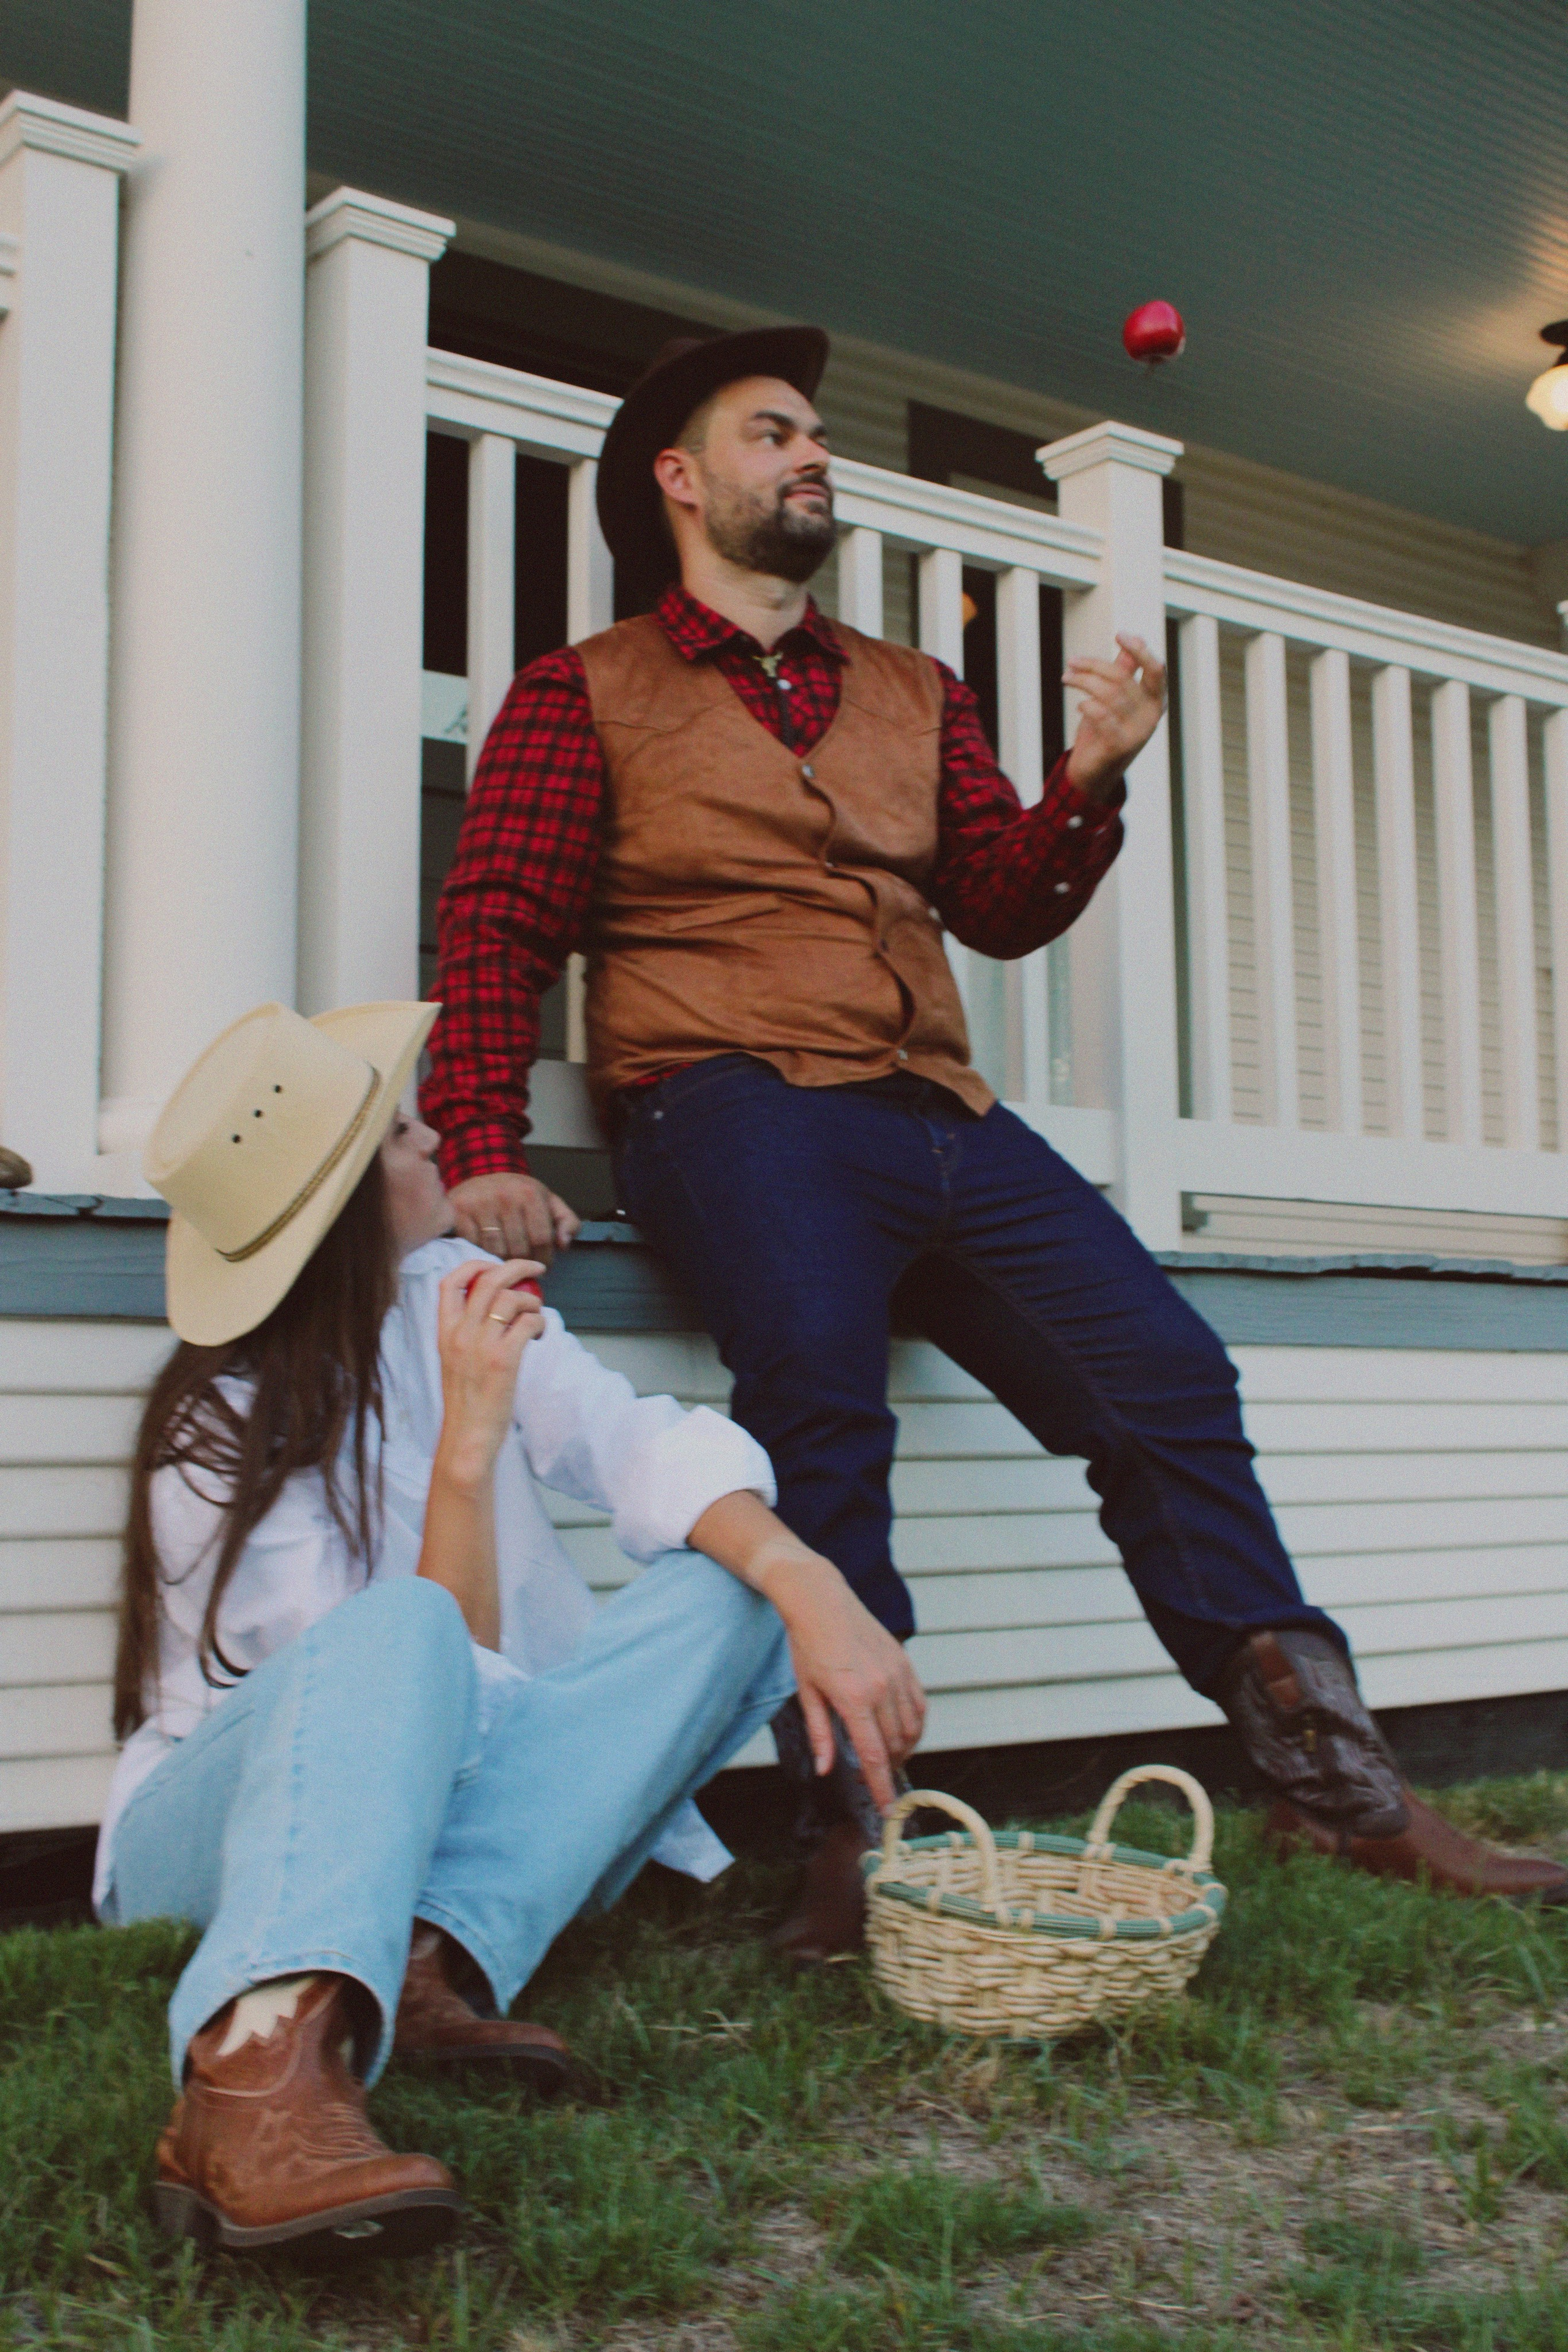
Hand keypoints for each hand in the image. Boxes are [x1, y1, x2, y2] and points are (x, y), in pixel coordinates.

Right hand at [431, 1257, 544, 1491]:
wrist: (467, 1437)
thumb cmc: (467, 1402)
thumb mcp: (455, 1360)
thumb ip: (467, 1333)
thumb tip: (497, 1308)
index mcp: (445, 1333)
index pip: (449, 1283)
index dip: (474, 1265)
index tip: (494, 1266)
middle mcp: (460, 1334)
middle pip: (487, 1280)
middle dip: (516, 1267)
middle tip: (536, 1269)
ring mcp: (481, 1345)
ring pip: (511, 1298)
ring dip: (532, 1301)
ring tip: (536, 1316)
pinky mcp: (503, 1360)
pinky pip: (528, 1323)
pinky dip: (539, 1322)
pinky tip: (538, 1335)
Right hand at [449, 1171, 579, 1267]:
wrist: (483, 1175)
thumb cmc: (518, 1194)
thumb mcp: (548, 1202)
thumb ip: (567, 1222)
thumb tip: (564, 1243)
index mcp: (530, 1193)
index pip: (541, 1239)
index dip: (545, 1259)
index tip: (544, 1267)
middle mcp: (504, 1196)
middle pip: (518, 1248)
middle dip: (524, 1263)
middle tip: (524, 1266)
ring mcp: (479, 1203)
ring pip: (495, 1251)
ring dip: (502, 1262)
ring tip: (507, 1260)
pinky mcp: (458, 1211)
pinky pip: (473, 1246)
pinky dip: (481, 1253)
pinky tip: (487, 1251)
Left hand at [777, 1558, 925, 1814]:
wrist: (821, 1600)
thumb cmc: (807, 1645)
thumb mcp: (806, 1692)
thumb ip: (820, 1734)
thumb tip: (827, 1769)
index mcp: (853, 1699)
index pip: (874, 1756)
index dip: (882, 1787)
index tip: (889, 1811)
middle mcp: (880, 1688)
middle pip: (895, 1745)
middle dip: (888, 1769)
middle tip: (874, 1778)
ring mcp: (896, 1673)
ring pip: (912, 1727)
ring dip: (903, 1749)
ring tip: (886, 1757)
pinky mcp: (904, 1662)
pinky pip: (919, 1704)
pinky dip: (915, 1724)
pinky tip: (902, 1732)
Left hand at [1064, 632, 1166, 800]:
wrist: (1094, 772)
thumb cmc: (1105, 730)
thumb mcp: (1116, 698)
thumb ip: (1126, 671)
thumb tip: (1135, 639)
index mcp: (1155, 701)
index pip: (1156, 670)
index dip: (1140, 650)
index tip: (1119, 634)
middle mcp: (1151, 716)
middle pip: (1122, 678)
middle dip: (1093, 666)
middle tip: (1071, 662)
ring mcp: (1137, 733)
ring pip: (1109, 694)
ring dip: (1083, 681)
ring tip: (1067, 678)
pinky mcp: (1119, 747)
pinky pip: (1101, 716)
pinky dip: (1088, 706)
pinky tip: (1080, 706)